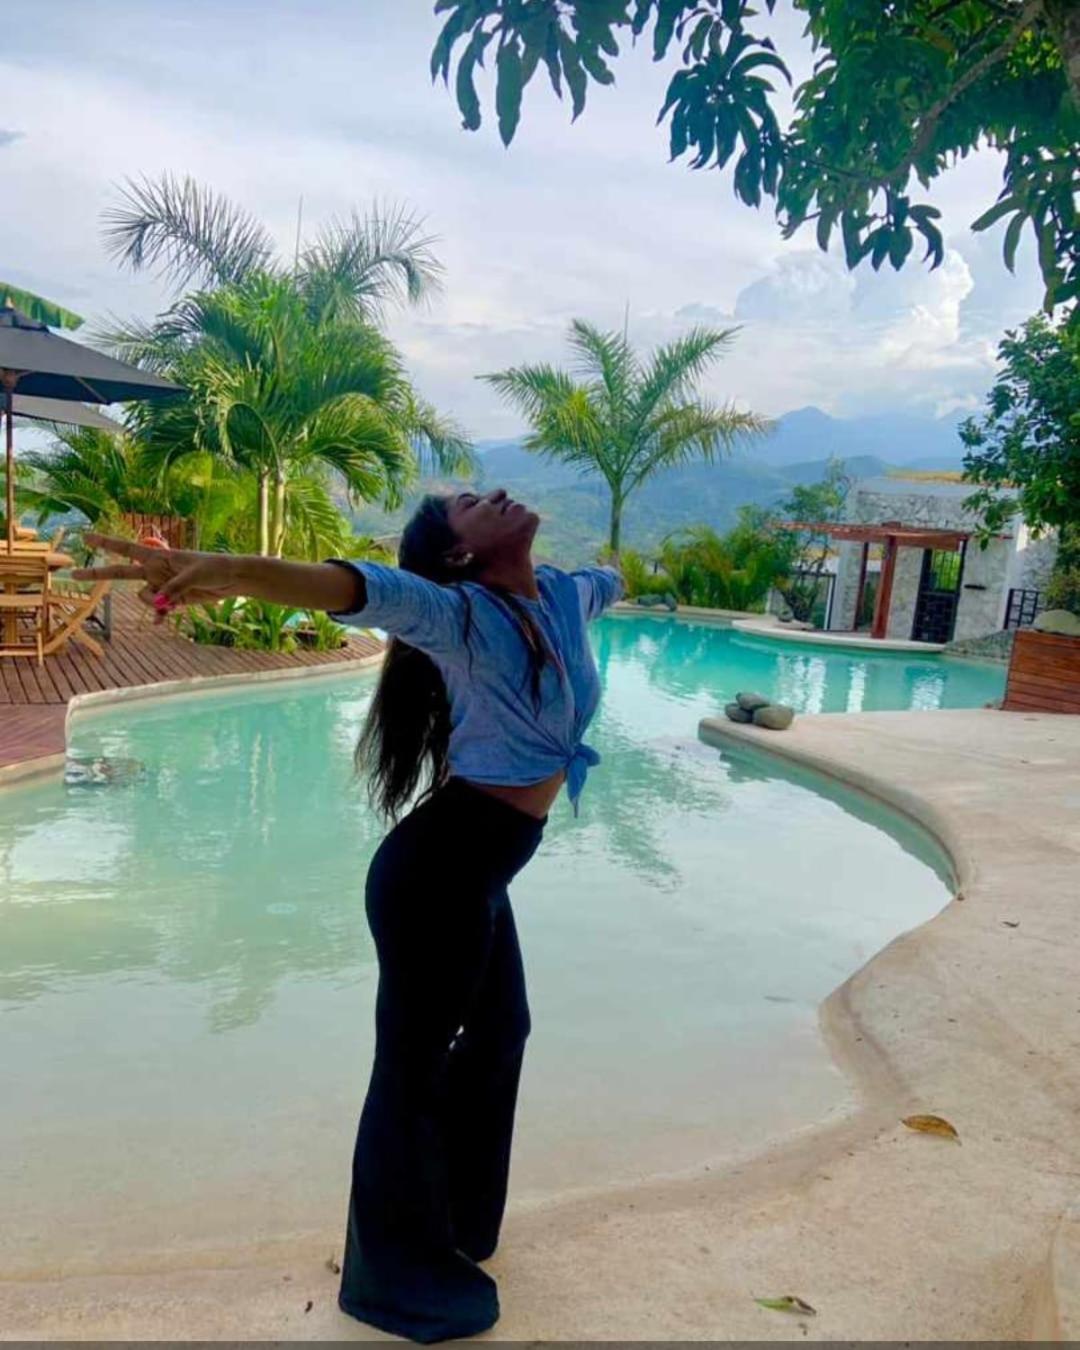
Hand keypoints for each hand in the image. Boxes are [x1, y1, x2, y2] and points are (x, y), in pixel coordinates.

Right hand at [71, 533, 240, 623]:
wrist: (231, 579)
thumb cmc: (213, 568)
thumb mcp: (193, 576)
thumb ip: (174, 589)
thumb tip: (159, 603)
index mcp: (158, 557)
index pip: (126, 549)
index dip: (106, 543)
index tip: (86, 538)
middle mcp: (155, 570)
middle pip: (121, 573)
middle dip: (98, 573)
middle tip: (74, 574)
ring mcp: (162, 585)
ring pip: (144, 598)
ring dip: (156, 602)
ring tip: (177, 599)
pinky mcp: (172, 599)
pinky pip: (158, 609)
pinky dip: (161, 615)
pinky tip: (162, 622)